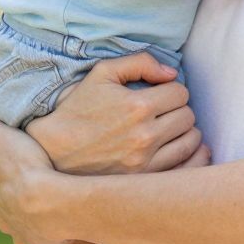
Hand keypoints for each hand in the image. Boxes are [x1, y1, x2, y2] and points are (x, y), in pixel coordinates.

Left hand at [0, 112, 73, 243]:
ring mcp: (17, 232)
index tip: (27, 166)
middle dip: (20, 197)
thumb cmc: (29, 167)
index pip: (0, 180)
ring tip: (51, 206)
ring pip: (22, 223)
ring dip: (31, 216)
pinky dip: (45, 232)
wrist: (50, 204)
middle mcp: (1, 214)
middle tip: (41, 186)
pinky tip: (57, 223)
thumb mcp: (8, 138)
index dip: (12, 172)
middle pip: (9, 204)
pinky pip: (38, 238)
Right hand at [24, 53, 204, 174]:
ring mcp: (145, 161)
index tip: (161, 95)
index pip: (180, 93)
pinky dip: (189, 157)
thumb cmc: (77, 109)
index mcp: (137, 105)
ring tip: (169, 130)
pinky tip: (182, 150)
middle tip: (164, 112)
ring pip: (190, 142)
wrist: (53, 151)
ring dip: (184, 132)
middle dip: (178, 110)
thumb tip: (172, 73)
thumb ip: (140, 63)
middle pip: (187, 116)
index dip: (171, 90)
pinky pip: (184, 168)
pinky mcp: (143, 180)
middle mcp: (145, 135)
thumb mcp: (102, 73)